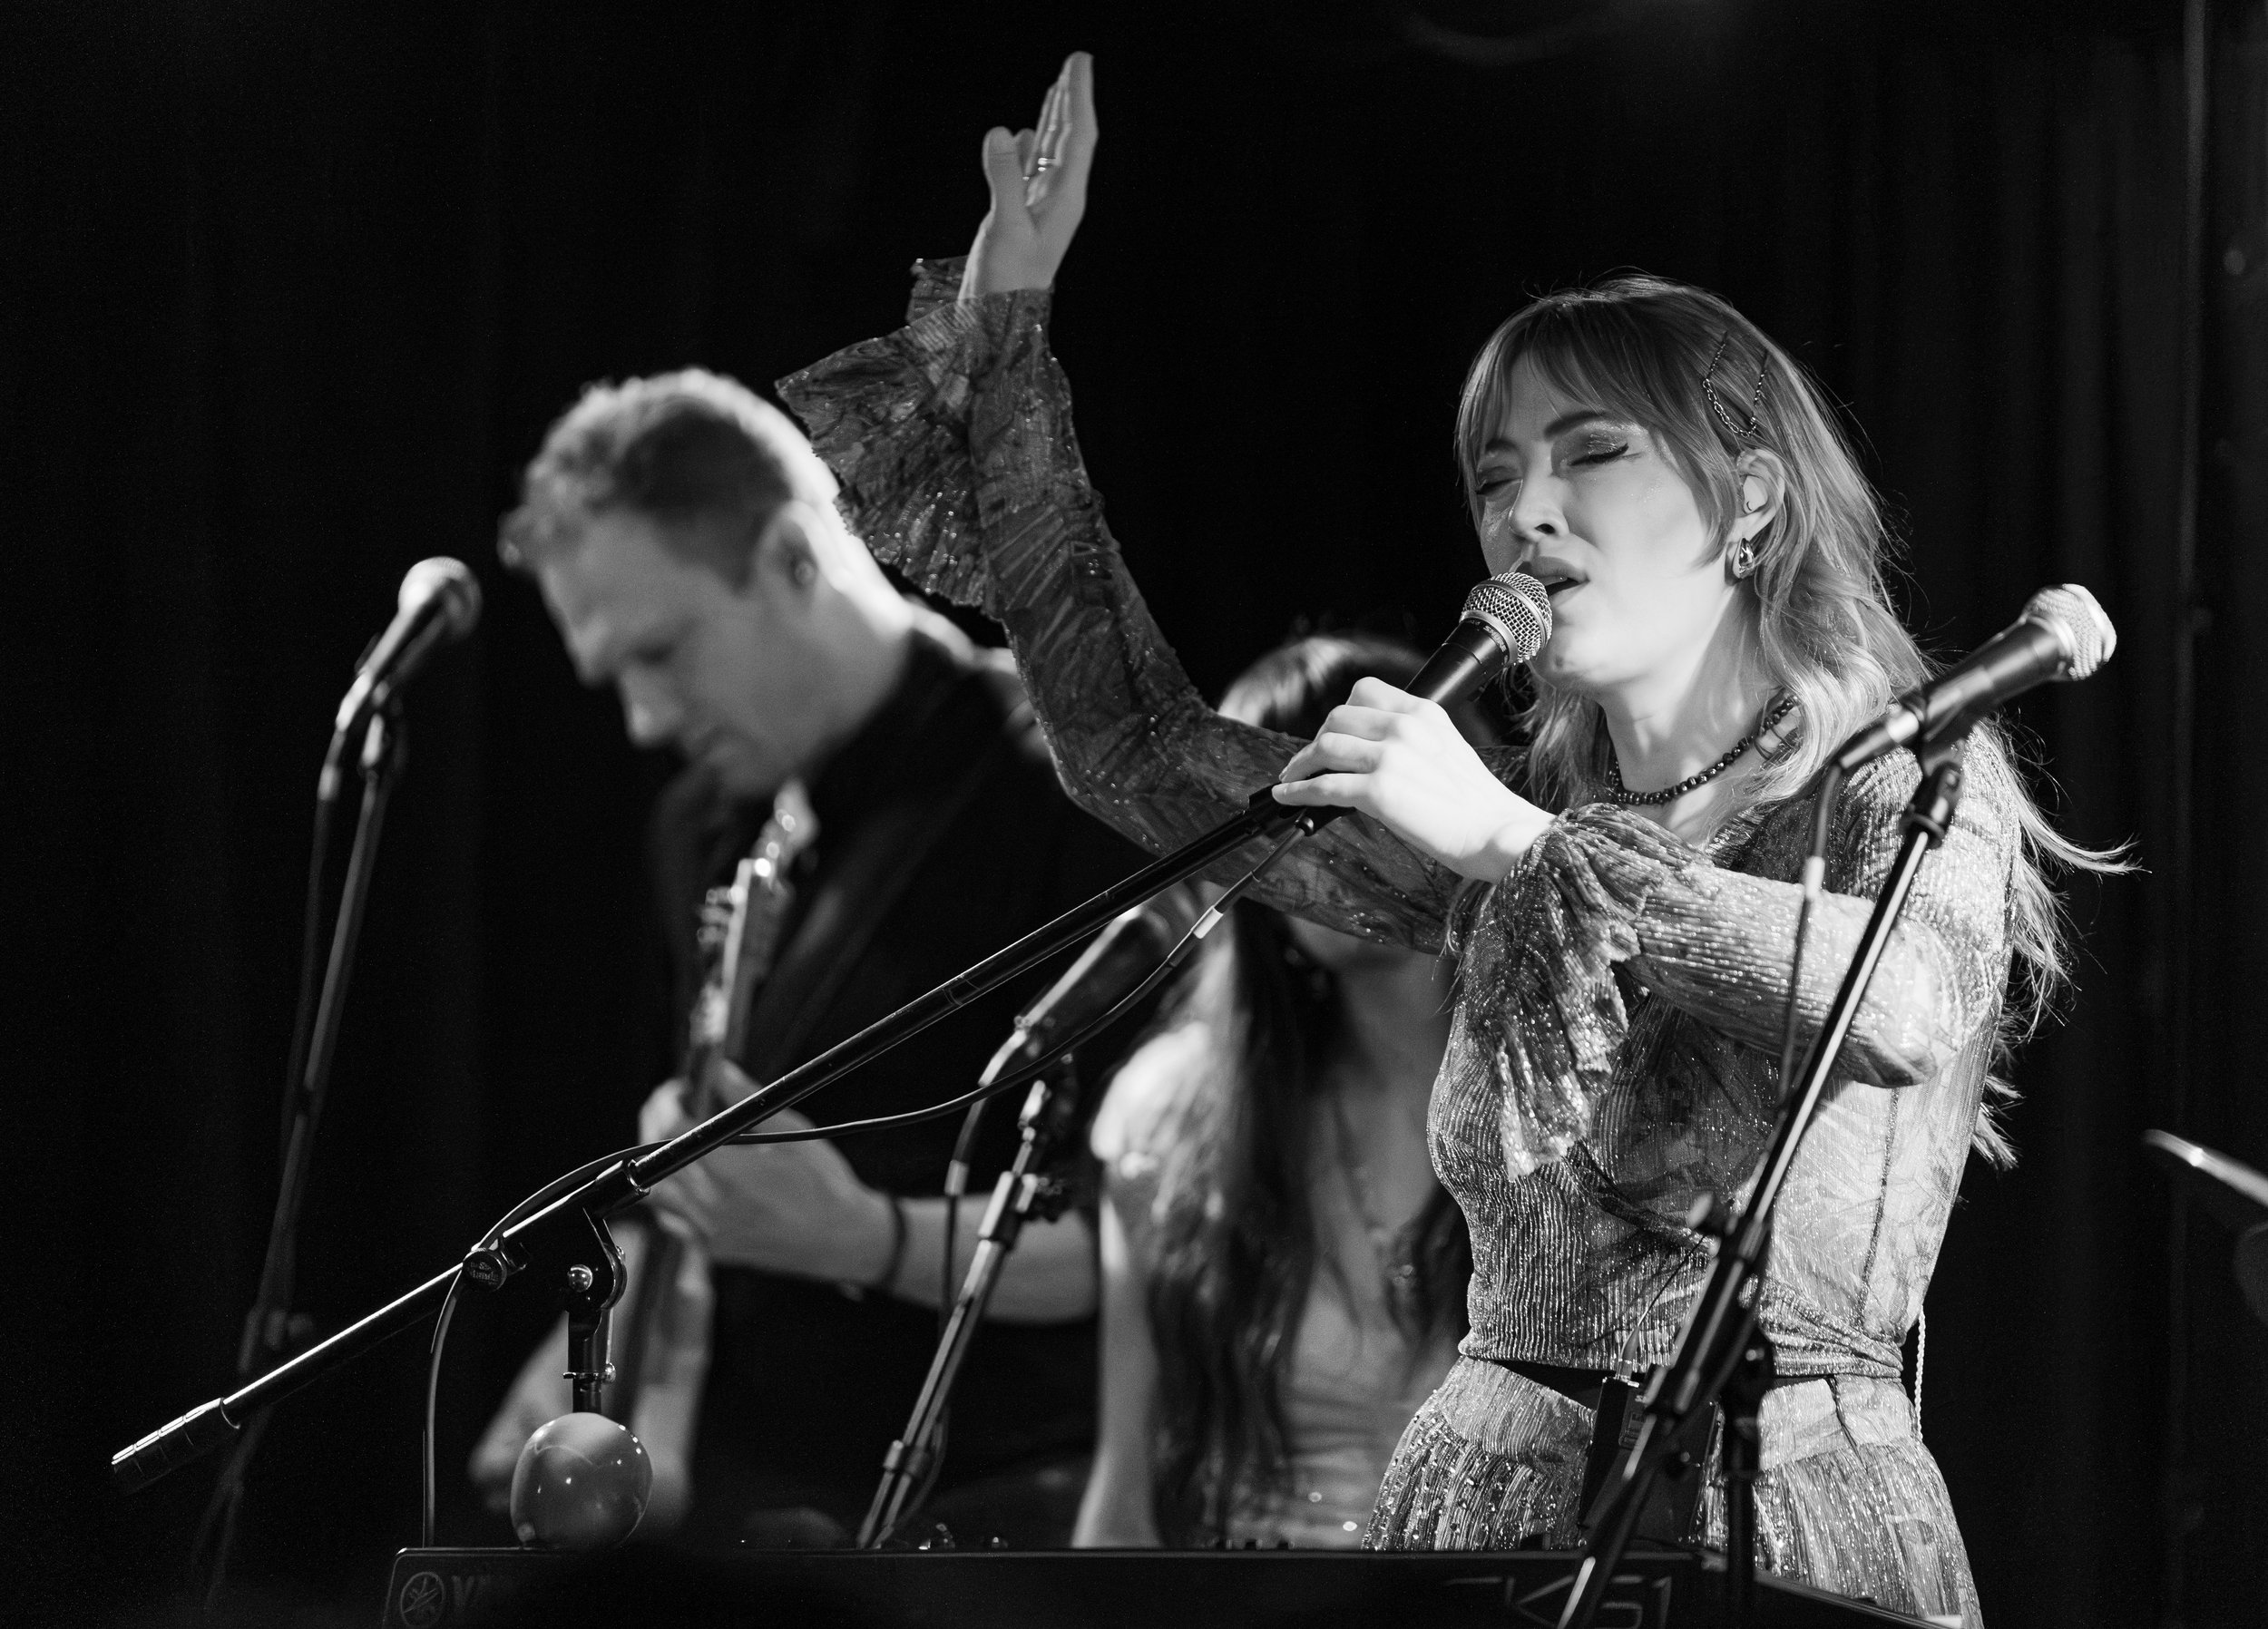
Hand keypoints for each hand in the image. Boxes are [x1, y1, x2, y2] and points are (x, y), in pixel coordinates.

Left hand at [638, 1070, 896, 1283]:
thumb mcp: (792, 1130)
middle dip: (660, 1128)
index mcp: (734, 1175)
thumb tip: (719, 1071)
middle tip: (677, 1110)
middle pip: (657, 1162)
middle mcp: (714, 1207)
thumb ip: (747, 1098)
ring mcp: (710, 1233)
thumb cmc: (824, 1184)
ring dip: (662, 1164)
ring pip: (659, 1193)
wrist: (841, 1238)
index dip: (671, 1106)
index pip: (674, 1134)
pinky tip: (696, 1180)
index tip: (681, 1093)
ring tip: (686, 1145)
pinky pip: (673, 1220)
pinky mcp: (712, 1249)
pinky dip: (675, 1195)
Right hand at [960, 51, 1096, 300]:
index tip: (1079, 64)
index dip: (1079, 98)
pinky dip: (1029, 148)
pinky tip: (1027, 133)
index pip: (1077, 138)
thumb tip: (1004, 131)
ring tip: (1056, 87)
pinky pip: (1029, 173)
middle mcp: (1058, 200)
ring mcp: (1040, 209)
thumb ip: (1005, 178)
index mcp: (1065, 200)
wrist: (998, 323)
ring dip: (1053, 118)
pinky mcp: (1020, 217)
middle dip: (1071, 100)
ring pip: (1050, 153)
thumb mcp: (1005, 228)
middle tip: (1075, 61)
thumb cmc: (1006, 283)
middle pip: (1069, 139)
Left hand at [1272, 678, 1553, 882]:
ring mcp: (1390, 757)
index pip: (1364, 691)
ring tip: (1293, 780)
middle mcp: (1405, 728)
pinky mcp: (1379, 791)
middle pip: (1336, 717)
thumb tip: (1366, 751)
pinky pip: (1323, 786)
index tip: (1331, 734)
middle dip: (1316, 740)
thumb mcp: (1447, 748)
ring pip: (1324, 748)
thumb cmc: (1475, 802)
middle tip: (1308, 763)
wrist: (1496, 831)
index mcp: (1423, 712)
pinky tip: (1289, 798)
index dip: (1340, 714)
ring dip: (1300, 766)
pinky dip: (1299, 793)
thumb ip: (1410, 739)